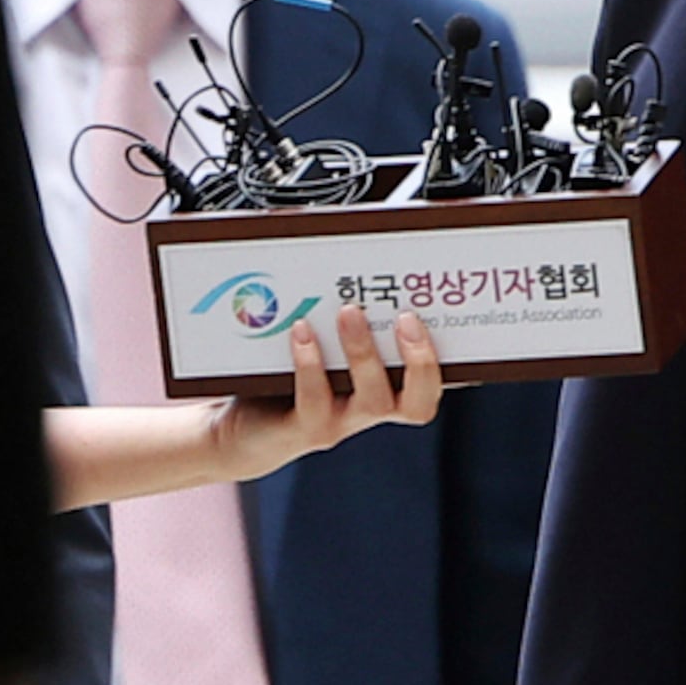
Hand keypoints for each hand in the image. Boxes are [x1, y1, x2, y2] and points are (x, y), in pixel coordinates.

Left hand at [213, 305, 441, 484]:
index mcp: (386, 389)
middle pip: (419, 402)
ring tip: (348, 311)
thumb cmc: (292, 377)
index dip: (443, 357)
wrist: (242, 430)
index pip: (431, 383)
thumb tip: (355, 254)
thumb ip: (345, 315)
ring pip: (372, 400)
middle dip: (421, 361)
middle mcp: (371, 410)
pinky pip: (315, 399)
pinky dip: (311, 361)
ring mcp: (340, 423)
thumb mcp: (326, 347)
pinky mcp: (303, 429)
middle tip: (407, 317)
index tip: (434, 313)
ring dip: (364, 351)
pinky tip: (300, 330)